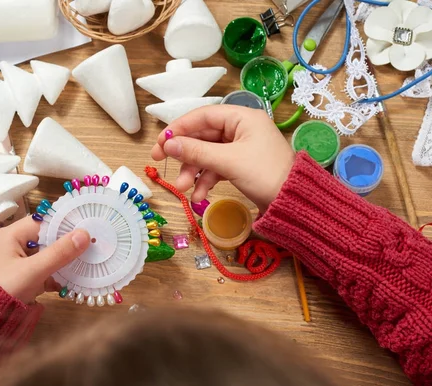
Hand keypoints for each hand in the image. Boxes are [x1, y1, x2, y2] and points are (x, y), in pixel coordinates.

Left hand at [0, 217, 89, 304]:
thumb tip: (84, 235)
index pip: (43, 221)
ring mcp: (19, 262)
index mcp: (12, 235)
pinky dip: (58, 275)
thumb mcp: (33, 271)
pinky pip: (45, 271)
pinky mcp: (23, 278)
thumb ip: (59, 253)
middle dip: (68, 244)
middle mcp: (15, 245)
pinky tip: (74, 281)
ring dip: (65, 261)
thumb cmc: (3, 289)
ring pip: (48, 256)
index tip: (87, 226)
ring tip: (88, 263)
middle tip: (93, 245)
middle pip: (48, 239)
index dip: (65, 223)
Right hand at [151, 105, 294, 211]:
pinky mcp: (240, 165)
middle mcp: (240, 129)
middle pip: (202, 136)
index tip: (160, 142)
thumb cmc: (264, 173)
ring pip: (207, 154)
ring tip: (183, 188)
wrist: (293, 202)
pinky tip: (198, 196)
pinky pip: (216, 167)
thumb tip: (167, 144)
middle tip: (159, 162)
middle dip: (184, 154)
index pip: (203, 116)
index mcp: (242, 118)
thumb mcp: (228, 161)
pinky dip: (205, 180)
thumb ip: (196, 151)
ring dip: (193, 171)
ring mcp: (240, 148)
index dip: (179, 128)